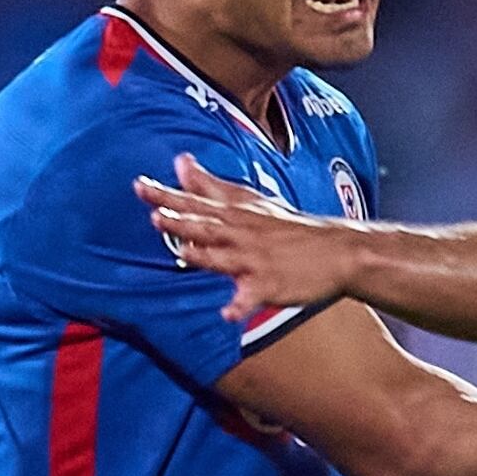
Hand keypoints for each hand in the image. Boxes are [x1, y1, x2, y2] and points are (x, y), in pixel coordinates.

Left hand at [139, 154, 362, 322]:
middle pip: (207, 227)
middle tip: (156, 216)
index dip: (167, 195)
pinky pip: (251, 298)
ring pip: (226, 258)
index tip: (139, 186)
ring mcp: (256, 261)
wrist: (337, 251)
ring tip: (184, 254)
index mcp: (236, 215)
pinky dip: (240, 306)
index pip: (196, 203)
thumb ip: (211, 185)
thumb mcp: (251, 200)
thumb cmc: (289, 227)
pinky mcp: (270, 285)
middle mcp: (243, 235)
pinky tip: (226, 314)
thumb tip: (180, 161)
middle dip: (181, 222)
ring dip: (205, 256)